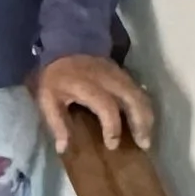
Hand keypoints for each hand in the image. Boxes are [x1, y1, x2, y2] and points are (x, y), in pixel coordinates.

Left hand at [33, 54, 153, 155]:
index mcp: (87, 85)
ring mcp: (120, 75)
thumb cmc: (56, 78)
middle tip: (144, 145)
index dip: (112, 127)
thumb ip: (56, 123)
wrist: (66, 47)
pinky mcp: (126, 74)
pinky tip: (145, 124)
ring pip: (141, 95)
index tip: (112, 145)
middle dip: (140, 123)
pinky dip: (145, 108)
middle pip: (132, 100)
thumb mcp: (47, 100)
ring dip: (147, 117)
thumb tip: (63, 148)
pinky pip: (140, 91)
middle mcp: (108, 79)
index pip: (106, 106)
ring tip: (146, 139)